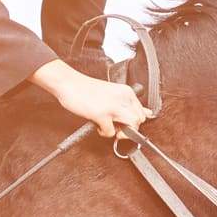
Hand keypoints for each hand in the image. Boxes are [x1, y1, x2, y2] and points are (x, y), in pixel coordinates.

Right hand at [31, 60, 149, 136]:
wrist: (68, 83)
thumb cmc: (87, 89)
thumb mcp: (113, 93)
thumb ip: (129, 103)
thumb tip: (148, 114)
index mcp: (126, 92)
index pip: (142, 112)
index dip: (135, 122)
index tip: (125, 124)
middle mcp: (122, 98)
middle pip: (139, 121)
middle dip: (130, 129)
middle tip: (118, 127)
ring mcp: (112, 106)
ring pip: (132, 126)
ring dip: (122, 133)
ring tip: (110, 127)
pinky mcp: (101, 114)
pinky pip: (111, 132)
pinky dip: (104, 133)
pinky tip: (97, 125)